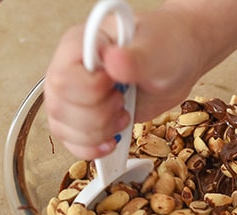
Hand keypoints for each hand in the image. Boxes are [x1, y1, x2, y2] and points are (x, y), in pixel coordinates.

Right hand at [44, 8, 201, 159]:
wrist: (177, 63)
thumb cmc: (166, 47)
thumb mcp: (157, 51)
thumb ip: (135, 58)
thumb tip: (113, 60)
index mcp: (80, 45)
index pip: (62, 79)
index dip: (91, 91)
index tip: (118, 84)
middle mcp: (70, 69)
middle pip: (60, 107)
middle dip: (99, 116)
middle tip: (124, 101)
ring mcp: (74, 95)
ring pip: (62, 128)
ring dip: (98, 133)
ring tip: (123, 116)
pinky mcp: (84, 116)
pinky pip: (70, 141)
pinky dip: (91, 148)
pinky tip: (112, 141)